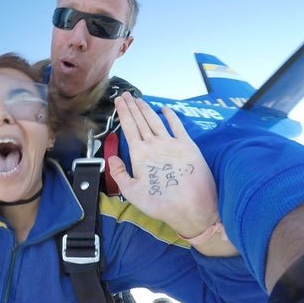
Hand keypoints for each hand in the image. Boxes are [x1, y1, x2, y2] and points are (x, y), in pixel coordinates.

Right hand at [108, 92, 218, 239]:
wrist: (191, 207)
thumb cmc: (160, 203)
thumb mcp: (132, 193)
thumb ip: (119, 173)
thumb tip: (112, 157)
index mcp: (139, 154)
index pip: (129, 127)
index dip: (123, 112)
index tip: (118, 101)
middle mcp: (154, 144)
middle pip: (140, 120)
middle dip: (132, 106)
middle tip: (125, 95)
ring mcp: (172, 143)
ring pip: (155, 120)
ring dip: (146, 108)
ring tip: (139, 99)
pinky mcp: (188, 146)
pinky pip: (177, 126)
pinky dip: (170, 116)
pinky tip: (165, 109)